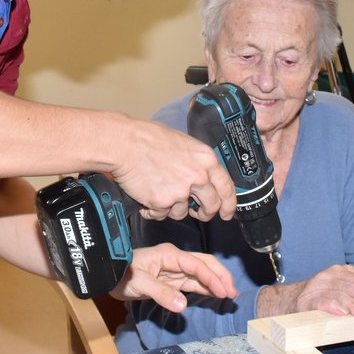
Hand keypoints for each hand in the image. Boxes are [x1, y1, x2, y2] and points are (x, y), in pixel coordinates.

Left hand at [110, 243, 237, 312]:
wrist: (107, 276)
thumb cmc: (120, 275)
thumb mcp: (139, 284)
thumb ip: (161, 293)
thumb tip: (183, 305)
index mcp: (169, 255)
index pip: (196, 265)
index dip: (212, 277)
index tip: (224, 291)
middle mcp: (175, 259)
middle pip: (204, 264)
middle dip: (220, 276)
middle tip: (233, 293)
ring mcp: (174, 269)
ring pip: (201, 273)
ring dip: (216, 282)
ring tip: (230, 295)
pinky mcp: (172, 279)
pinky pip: (193, 282)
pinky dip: (206, 287)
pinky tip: (216, 294)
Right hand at [111, 121, 236, 221]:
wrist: (124, 143)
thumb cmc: (147, 138)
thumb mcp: (183, 143)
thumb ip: (197, 162)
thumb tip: (202, 177)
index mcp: (205, 159)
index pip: (227, 187)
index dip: (229, 204)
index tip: (227, 213)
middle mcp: (198, 176)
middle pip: (211, 205)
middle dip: (204, 213)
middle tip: (196, 212)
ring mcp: (181, 191)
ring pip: (183, 212)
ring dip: (171, 208)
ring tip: (157, 191)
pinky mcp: (163, 202)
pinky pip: (161, 214)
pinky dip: (153, 210)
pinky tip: (146, 197)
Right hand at [258, 264, 353, 321]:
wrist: (290, 301)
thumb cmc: (323, 300)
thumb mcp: (345, 293)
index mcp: (341, 272)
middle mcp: (330, 276)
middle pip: (353, 286)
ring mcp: (317, 286)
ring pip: (340, 293)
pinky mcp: (307, 300)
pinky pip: (321, 302)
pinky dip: (332, 306)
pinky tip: (341, 311)